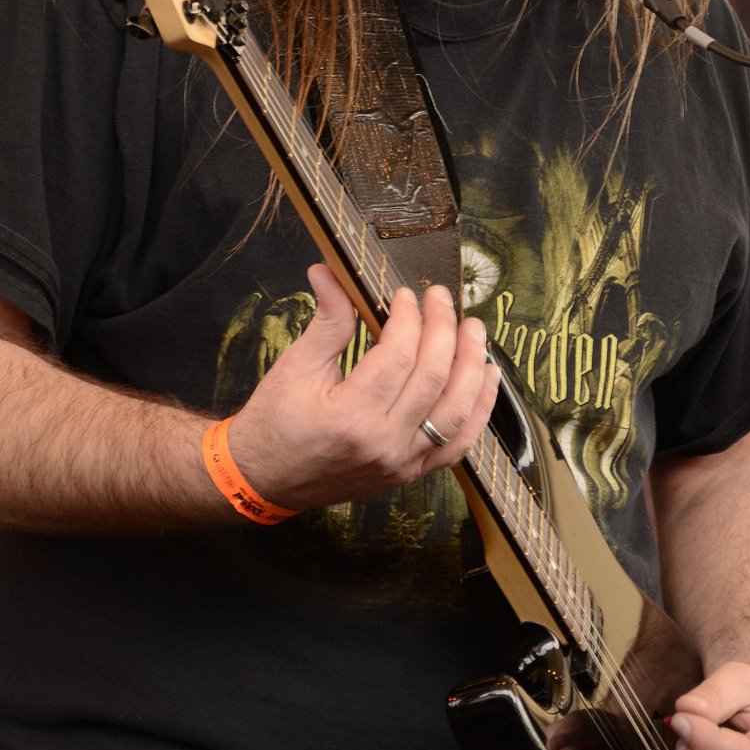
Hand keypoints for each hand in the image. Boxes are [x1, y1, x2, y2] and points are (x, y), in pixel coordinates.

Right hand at [225, 264, 499, 513]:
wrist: (263, 479)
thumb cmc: (274, 422)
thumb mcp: (294, 366)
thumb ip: (327, 320)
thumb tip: (330, 271)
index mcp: (350, 415)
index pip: (399, 356)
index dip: (410, 319)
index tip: (406, 295)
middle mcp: (383, 443)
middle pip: (433, 379)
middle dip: (444, 331)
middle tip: (442, 299)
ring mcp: (401, 463)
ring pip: (456, 413)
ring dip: (472, 367)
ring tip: (474, 331)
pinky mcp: (409, 473)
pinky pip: (458, 445)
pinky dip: (479, 411)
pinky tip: (486, 379)